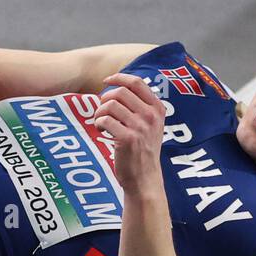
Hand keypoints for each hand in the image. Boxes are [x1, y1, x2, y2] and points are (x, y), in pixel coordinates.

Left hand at [92, 73, 166, 192]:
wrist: (144, 178)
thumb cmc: (143, 150)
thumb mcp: (150, 125)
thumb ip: (140, 106)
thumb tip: (116, 87)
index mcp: (157, 109)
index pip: (137, 82)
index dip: (119, 77)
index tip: (107, 81)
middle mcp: (151, 116)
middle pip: (120, 92)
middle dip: (105, 98)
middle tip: (102, 110)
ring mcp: (140, 127)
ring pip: (110, 105)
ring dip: (99, 112)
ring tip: (100, 122)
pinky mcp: (127, 139)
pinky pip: (104, 120)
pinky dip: (98, 123)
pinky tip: (101, 131)